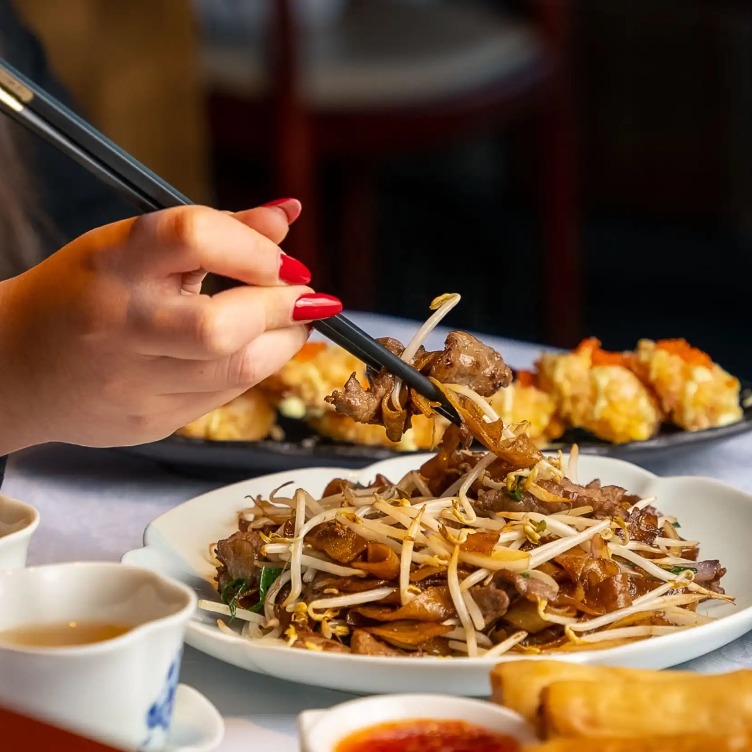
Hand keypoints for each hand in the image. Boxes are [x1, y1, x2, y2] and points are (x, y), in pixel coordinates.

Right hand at [0, 201, 341, 451]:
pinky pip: (226, 396)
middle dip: (284, 309)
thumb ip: (216, 231)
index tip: (286, 261)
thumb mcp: (134, 245)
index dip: (257, 249)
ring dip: (284, 341)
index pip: (195, 236)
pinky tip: (252, 349)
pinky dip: (254, 368)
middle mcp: (122, 324)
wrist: (13, 368)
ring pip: (238, 370)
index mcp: (113, 262)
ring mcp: (133, 382)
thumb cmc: (83, 293)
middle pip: (224, 325)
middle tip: (303, 296)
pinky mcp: (149, 421)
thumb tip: (288, 216)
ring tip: (289, 322)